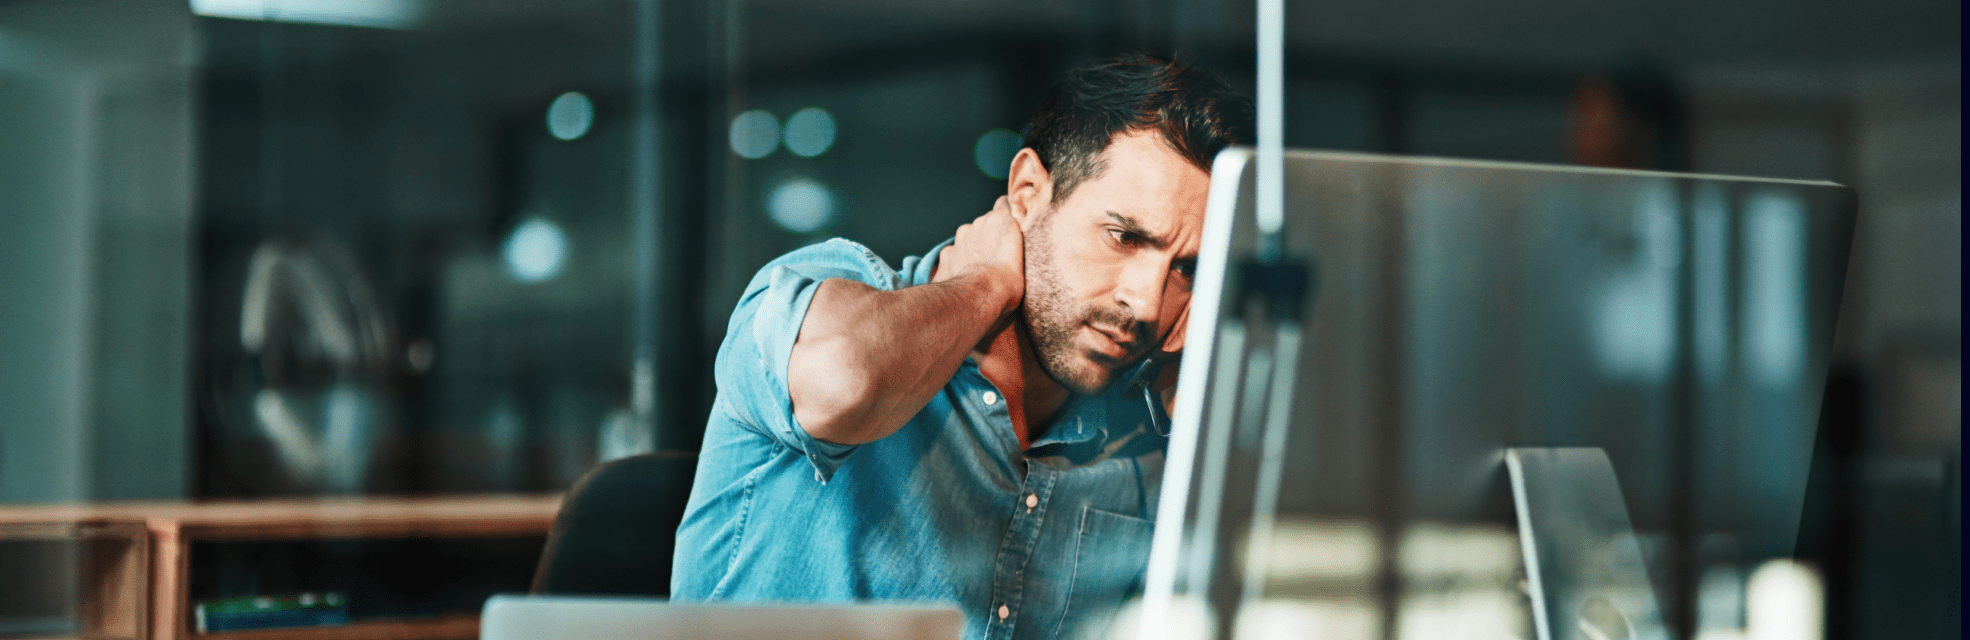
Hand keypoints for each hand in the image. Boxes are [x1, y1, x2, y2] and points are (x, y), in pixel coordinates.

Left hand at [936, 196, 1024, 318]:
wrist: (976, 296)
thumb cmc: (1007, 280)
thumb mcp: (1025, 258)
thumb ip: (1018, 242)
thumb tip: (1017, 241)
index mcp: (1000, 220)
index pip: (1003, 204)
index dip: (1007, 213)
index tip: (1011, 224)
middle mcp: (977, 223)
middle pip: (985, 223)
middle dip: (990, 235)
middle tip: (999, 256)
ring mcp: (959, 239)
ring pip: (968, 238)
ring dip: (974, 248)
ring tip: (982, 269)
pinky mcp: (946, 255)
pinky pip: (953, 254)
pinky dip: (958, 262)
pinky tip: (965, 276)